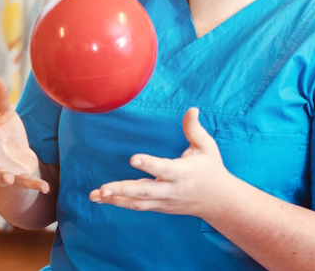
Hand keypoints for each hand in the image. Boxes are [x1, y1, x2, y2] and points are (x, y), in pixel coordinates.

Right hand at [0, 75, 50, 193]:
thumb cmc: (5, 135)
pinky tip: (45, 187)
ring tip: (6, 177)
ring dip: (2, 177)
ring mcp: (3, 171)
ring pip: (0, 176)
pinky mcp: (20, 178)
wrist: (15, 161)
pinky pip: (26, 183)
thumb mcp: (4, 114)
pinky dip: (34, 185)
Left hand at [89, 108, 238, 216]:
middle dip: (123, 190)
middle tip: (103, 188)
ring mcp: (164, 201)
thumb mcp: (207, 148)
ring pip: (138, 202)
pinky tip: (101, 199)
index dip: (148, 165)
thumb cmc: (211, 169)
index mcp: (183, 173)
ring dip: (115, 199)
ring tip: (95, 195)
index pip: (164, 169)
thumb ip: (195, 129)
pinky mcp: (159, 206)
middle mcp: (171, 189)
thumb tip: (191, 108)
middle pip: (145, 191)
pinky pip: (137, 206)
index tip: (132, 158)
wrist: (219, 202)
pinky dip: (119, 203)